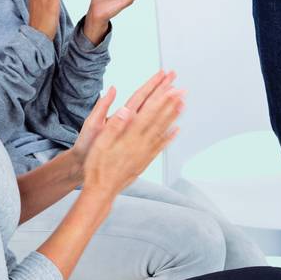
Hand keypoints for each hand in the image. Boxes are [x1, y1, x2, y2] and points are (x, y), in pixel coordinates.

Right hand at [82, 71, 184, 195]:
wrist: (102, 190)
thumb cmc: (97, 166)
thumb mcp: (100, 143)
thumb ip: (114, 125)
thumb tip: (126, 110)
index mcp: (129, 137)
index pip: (148, 113)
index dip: (161, 100)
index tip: (171, 89)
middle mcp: (141, 144)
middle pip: (159, 119)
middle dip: (171, 104)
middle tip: (182, 92)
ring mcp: (144, 153)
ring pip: (162, 131)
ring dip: (173, 117)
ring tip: (182, 105)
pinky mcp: (144, 161)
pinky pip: (160, 146)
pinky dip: (169, 137)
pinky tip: (176, 130)